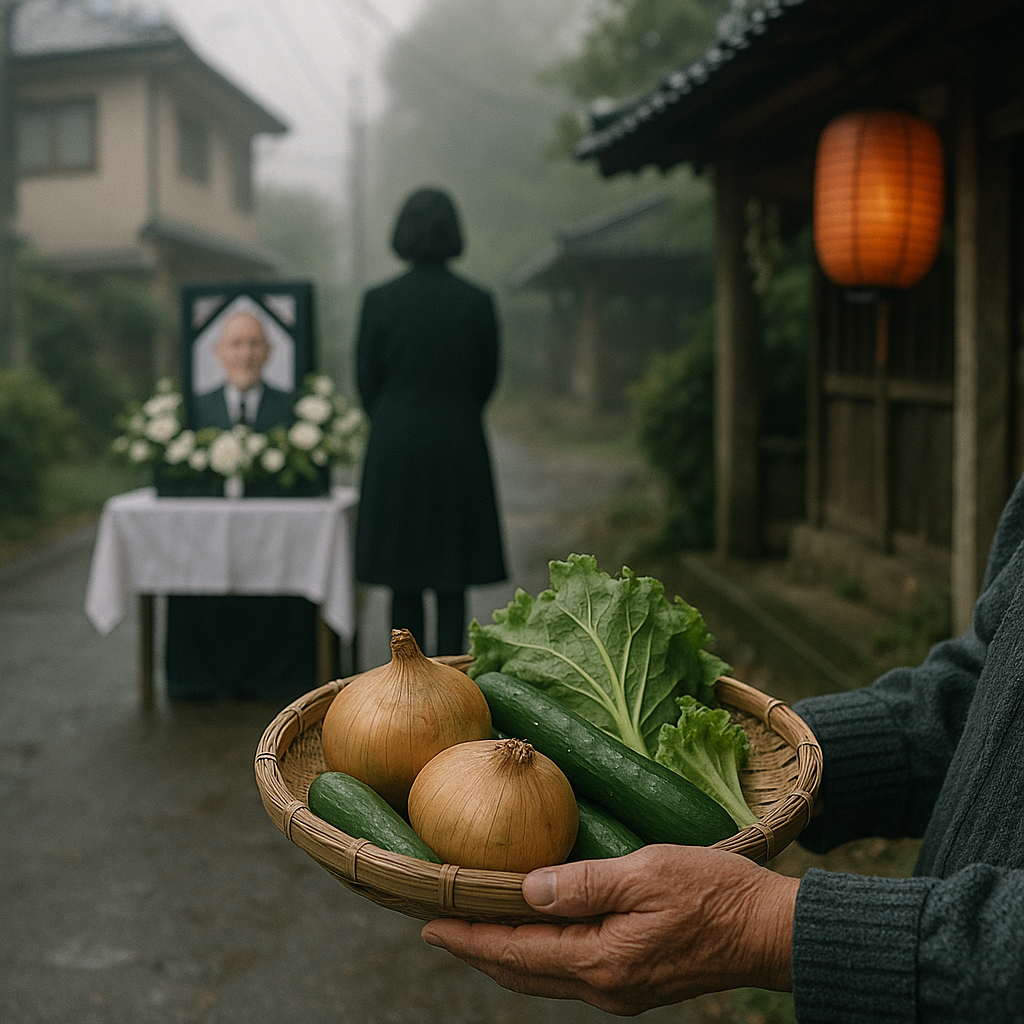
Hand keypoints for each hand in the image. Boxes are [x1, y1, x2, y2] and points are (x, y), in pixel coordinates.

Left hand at [421, 844, 799, 1015]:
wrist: (769, 932)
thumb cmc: (714, 893)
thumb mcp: (646, 874)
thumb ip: (583, 885)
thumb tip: (527, 890)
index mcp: (601, 962)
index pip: (515, 952)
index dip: (469, 937)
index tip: (429, 923)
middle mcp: (604, 986)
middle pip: (521, 972)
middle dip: (476, 950)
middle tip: (439, 925)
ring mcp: (620, 990)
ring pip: (542, 976)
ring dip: (504, 955)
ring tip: (475, 930)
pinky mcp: (635, 982)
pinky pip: (568, 973)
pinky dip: (537, 955)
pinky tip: (533, 935)